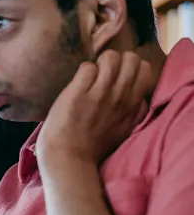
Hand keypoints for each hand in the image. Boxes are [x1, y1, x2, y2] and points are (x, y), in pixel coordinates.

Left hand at [39, 50, 151, 164]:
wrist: (69, 158)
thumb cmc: (93, 146)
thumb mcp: (124, 131)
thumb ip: (135, 113)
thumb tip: (139, 100)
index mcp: (132, 105)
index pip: (144, 68)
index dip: (130, 67)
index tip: (118, 76)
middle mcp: (120, 97)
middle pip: (130, 58)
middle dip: (116, 61)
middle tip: (102, 74)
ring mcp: (100, 94)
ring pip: (111, 57)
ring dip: (99, 63)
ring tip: (90, 76)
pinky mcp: (79, 92)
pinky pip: (87, 67)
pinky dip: (82, 72)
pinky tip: (77, 84)